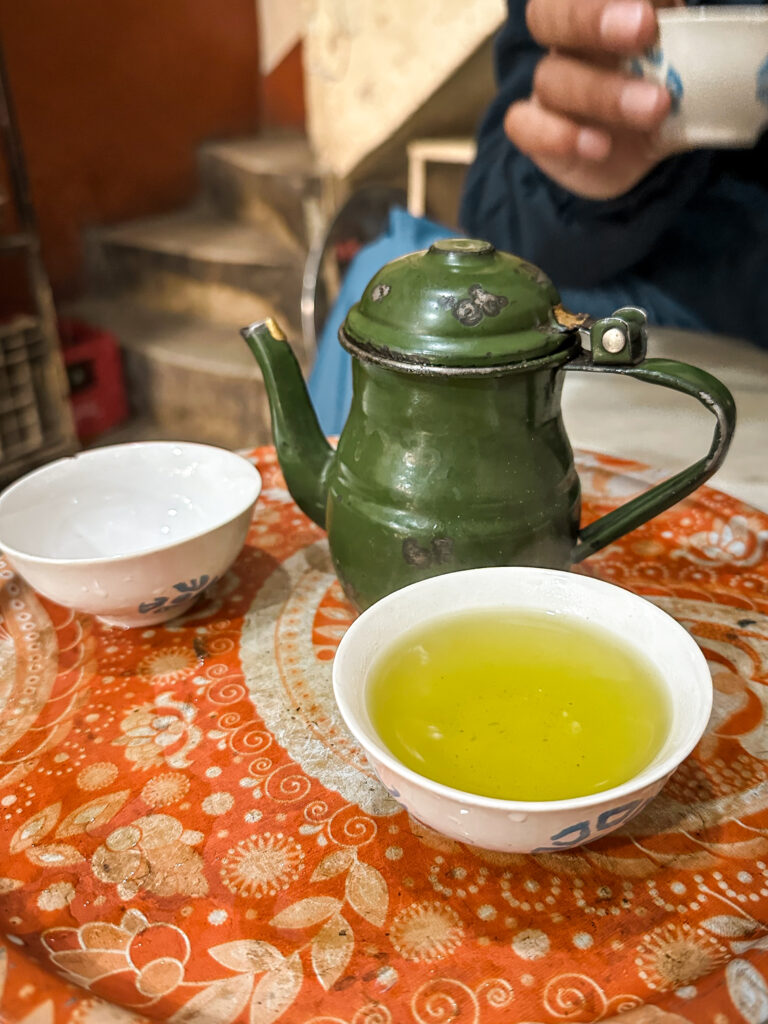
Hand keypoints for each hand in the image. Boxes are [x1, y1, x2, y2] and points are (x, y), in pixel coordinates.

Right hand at [506, 0, 681, 199]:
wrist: (643, 146)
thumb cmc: (662, 81)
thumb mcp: (678, 47)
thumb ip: (674, 27)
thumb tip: (680, 10)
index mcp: (596, 11)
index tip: (653, 7)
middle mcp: (565, 42)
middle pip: (549, 15)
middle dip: (592, 19)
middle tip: (644, 29)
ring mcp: (548, 87)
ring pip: (552, 79)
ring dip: (604, 93)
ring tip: (656, 108)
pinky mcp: (537, 132)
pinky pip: (524, 126)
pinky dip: (556, 136)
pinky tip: (598, 146)